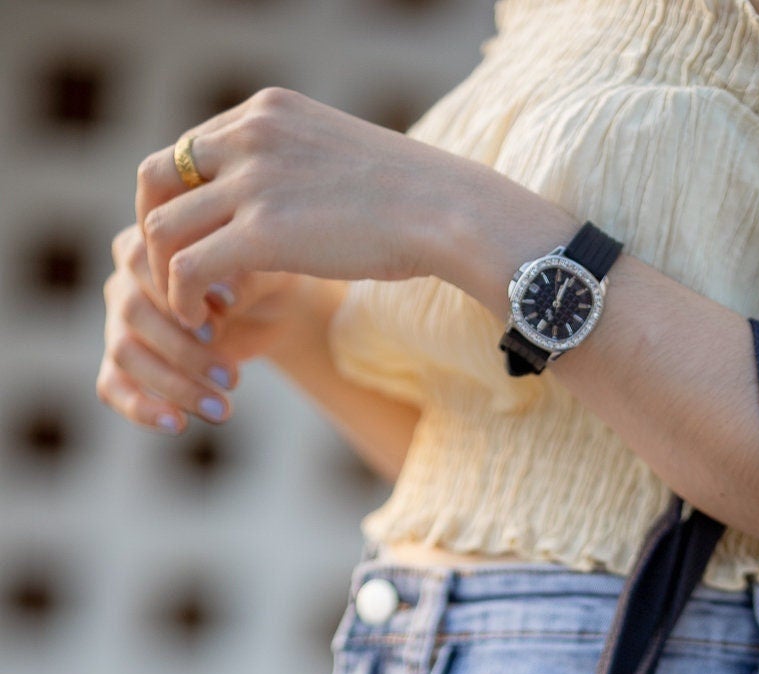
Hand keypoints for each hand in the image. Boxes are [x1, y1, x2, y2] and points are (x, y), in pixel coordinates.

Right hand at [98, 223, 313, 432]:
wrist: (266, 311)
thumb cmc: (262, 281)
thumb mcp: (265, 273)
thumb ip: (241, 275)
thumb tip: (221, 296)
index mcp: (149, 242)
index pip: (139, 262)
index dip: (172, 298)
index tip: (217, 327)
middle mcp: (126, 279)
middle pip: (132, 312)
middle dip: (184, 352)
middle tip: (231, 379)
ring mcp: (119, 321)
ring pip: (125, 353)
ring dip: (174, 386)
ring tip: (223, 411)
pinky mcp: (122, 362)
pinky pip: (112, 386)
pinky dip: (141, 409)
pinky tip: (179, 424)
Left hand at [135, 88, 453, 330]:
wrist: (446, 211)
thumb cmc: (413, 199)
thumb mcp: (341, 160)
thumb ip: (299, 168)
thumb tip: (294, 202)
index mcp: (265, 112)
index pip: (189, 149)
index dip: (184, 203)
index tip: (202, 245)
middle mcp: (248, 135)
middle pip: (157, 177)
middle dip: (157, 231)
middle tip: (175, 276)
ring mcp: (251, 181)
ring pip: (162, 226)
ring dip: (165, 274)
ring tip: (191, 309)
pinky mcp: (261, 232)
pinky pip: (187, 266)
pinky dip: (182, 298)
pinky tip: (204, 321)